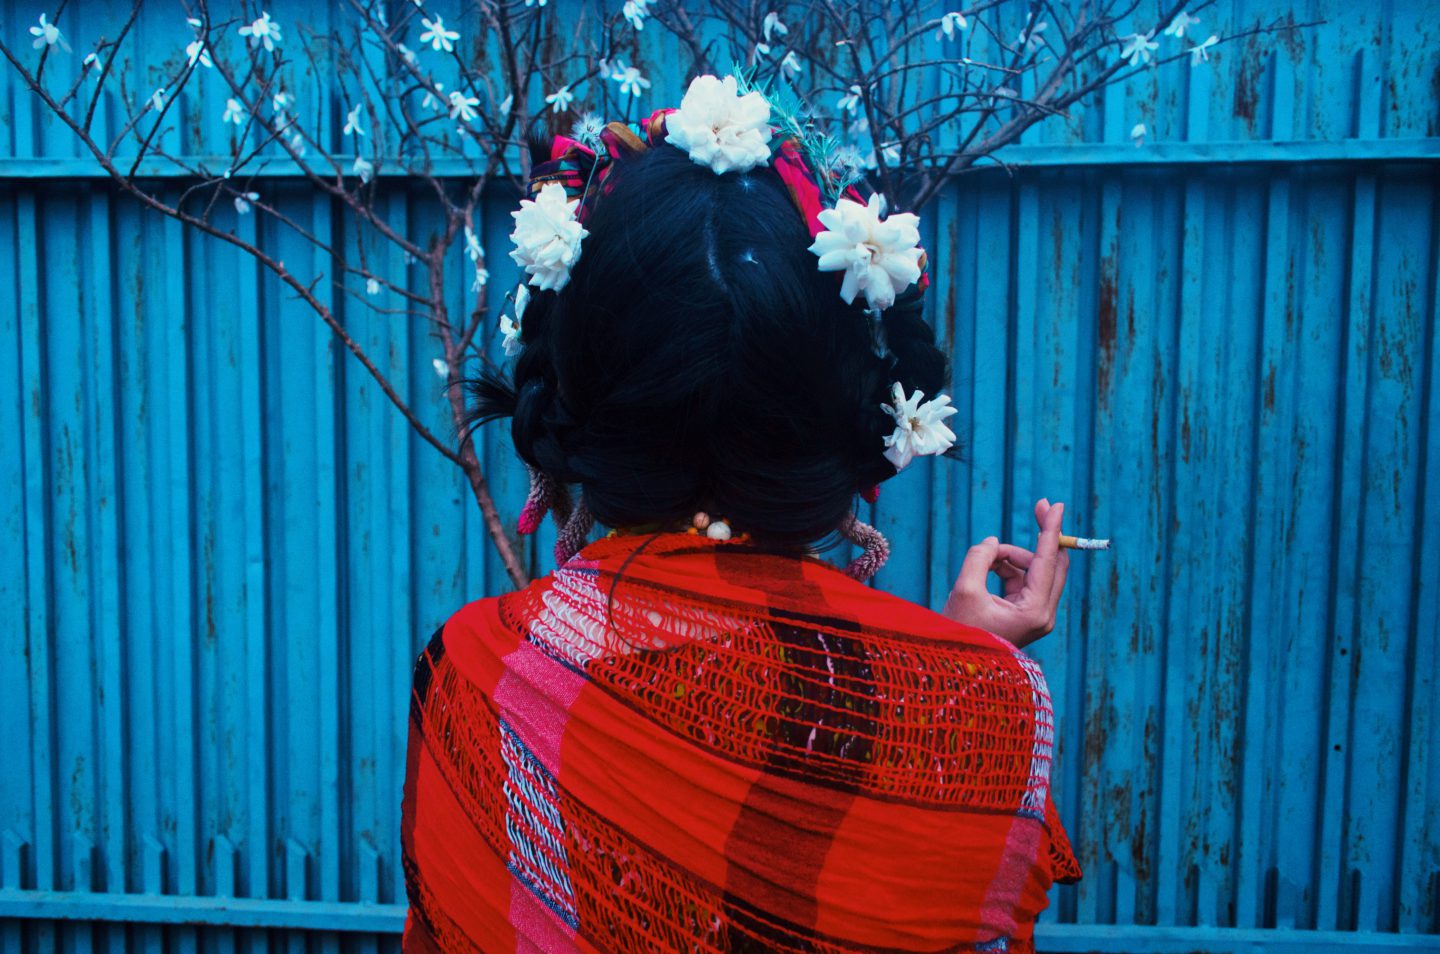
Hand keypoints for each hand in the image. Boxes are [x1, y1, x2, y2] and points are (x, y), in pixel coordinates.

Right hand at [940, 499, 1070, 648]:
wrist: (958, 666)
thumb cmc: (960, 632)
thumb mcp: (965, 589)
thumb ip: (980, 557)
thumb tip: (993, 541)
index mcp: (1034, 610)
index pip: (1048, 561)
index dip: (1051, 530)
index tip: (1057, 505)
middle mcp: (1043, 613)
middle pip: (1052, 563)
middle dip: (1042, 536)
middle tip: (1039, 505)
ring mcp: (1037, 615)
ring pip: (1034, 569)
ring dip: (1011, 556)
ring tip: (983, 559)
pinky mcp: (1027, 613)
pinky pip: (1023, 579)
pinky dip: (1006, 568)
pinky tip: (987, 567)